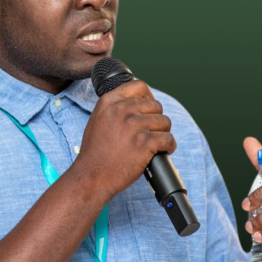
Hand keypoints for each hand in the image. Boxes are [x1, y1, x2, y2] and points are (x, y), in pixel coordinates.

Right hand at [73, 79, 175, 200]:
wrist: (92, 176)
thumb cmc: (95, 152)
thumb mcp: (98, 119)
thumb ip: (115, 108)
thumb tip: (138, 102)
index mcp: (110, 101)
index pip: (139, 86)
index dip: (148, 97)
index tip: (148, 110)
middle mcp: (122, 110)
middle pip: (156, 105)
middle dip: (156, 120)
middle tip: (150, 133)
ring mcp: (134, 125)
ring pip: (165, 122)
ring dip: (163, 134)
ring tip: (154, 144)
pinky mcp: (145, 142)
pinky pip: (169, 139)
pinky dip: (169, 147)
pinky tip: (162, 151)